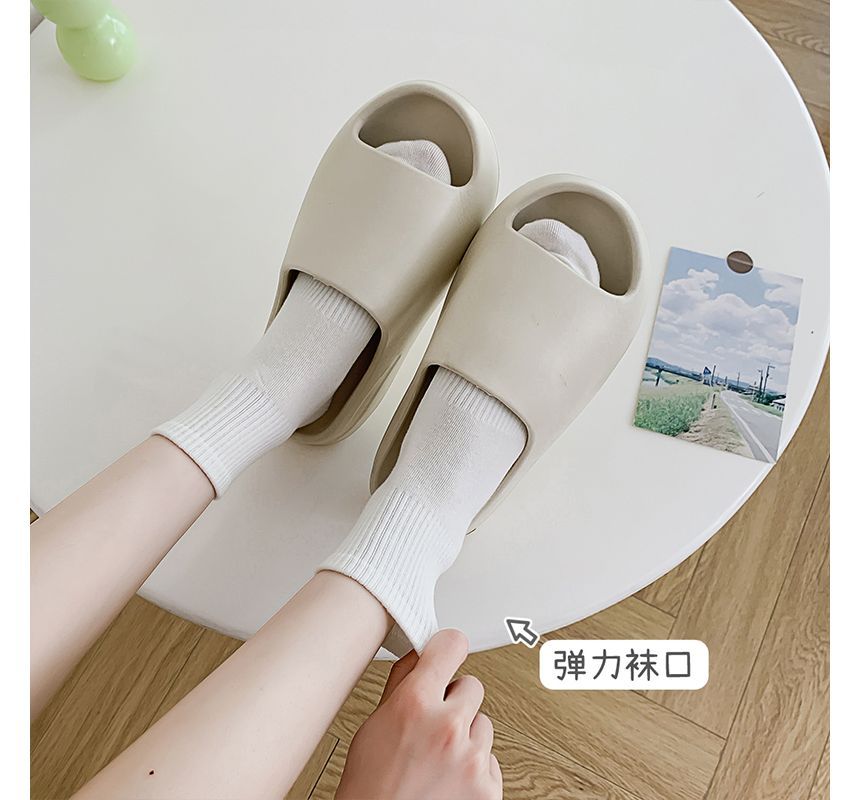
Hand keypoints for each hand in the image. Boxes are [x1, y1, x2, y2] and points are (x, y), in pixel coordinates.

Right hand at [335, 629, 501, 799]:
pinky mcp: (488, 787)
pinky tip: (449, 779)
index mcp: (414, 704)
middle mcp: (447, 726)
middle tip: (434, 723)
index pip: (450, 646)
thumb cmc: (370, 790)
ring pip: (482, 724)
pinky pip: (490, 759)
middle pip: (471, 686)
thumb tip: (418, 657)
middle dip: (454, 700)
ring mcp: (471, 758)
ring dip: (465, 736)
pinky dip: (475, 767)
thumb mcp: (373, 728)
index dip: (447, 647)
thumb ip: (401, 687)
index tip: (448, 649)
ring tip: (437, 760)